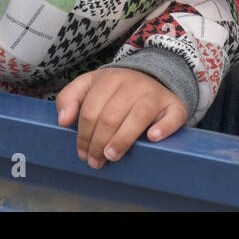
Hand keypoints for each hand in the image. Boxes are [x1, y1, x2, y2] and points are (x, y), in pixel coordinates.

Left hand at [56, 68, 186, 168]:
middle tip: (95, 161)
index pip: (90, 110)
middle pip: (111, 117)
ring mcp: (155, 94)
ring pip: (138, 116)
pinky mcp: (175, 106)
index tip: (82, 153)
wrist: (153, 76)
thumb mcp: (89, 85)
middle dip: (98, 143)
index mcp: (109, 78)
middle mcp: (133, 83)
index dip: (83, 135)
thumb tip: (63, 121)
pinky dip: (163, 128)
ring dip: (122, 140)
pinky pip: (172, 116)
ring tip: (112, 156)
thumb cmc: (115, 89)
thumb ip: (69, 98)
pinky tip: (151, 138)